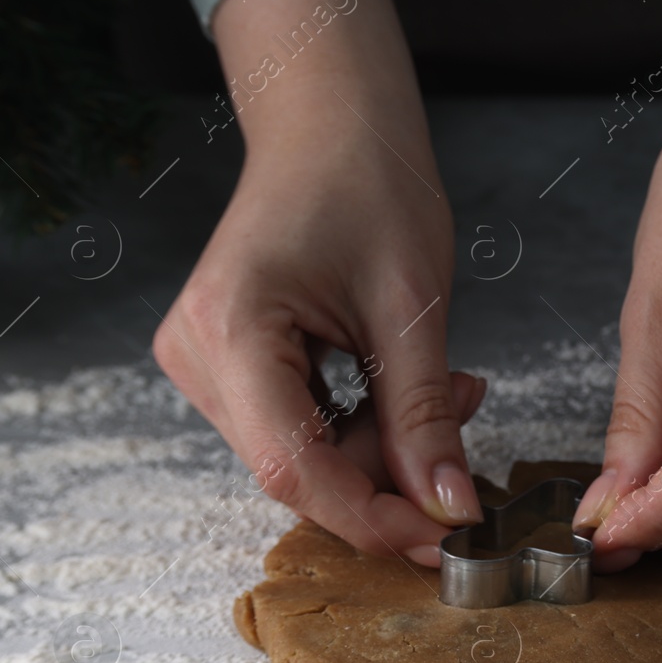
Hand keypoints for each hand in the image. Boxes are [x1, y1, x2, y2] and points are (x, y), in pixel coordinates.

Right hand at [152, 0, 483, 566]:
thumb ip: (425, 416)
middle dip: (389, 474)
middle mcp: (196, 354)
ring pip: (305, 456)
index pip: (292, 468)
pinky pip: (301, 428)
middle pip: (297, 469)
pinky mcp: (229, 365)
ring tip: (451, 391)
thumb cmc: (369, 185)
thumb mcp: (412, 307)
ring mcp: (205, 362)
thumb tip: (448, 510)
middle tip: (465, 427)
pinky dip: (364, 425)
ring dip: (385, 446)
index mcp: (229, 329)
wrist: (332, 124)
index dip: (372, 517)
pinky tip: (406, 385)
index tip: (445, 537)